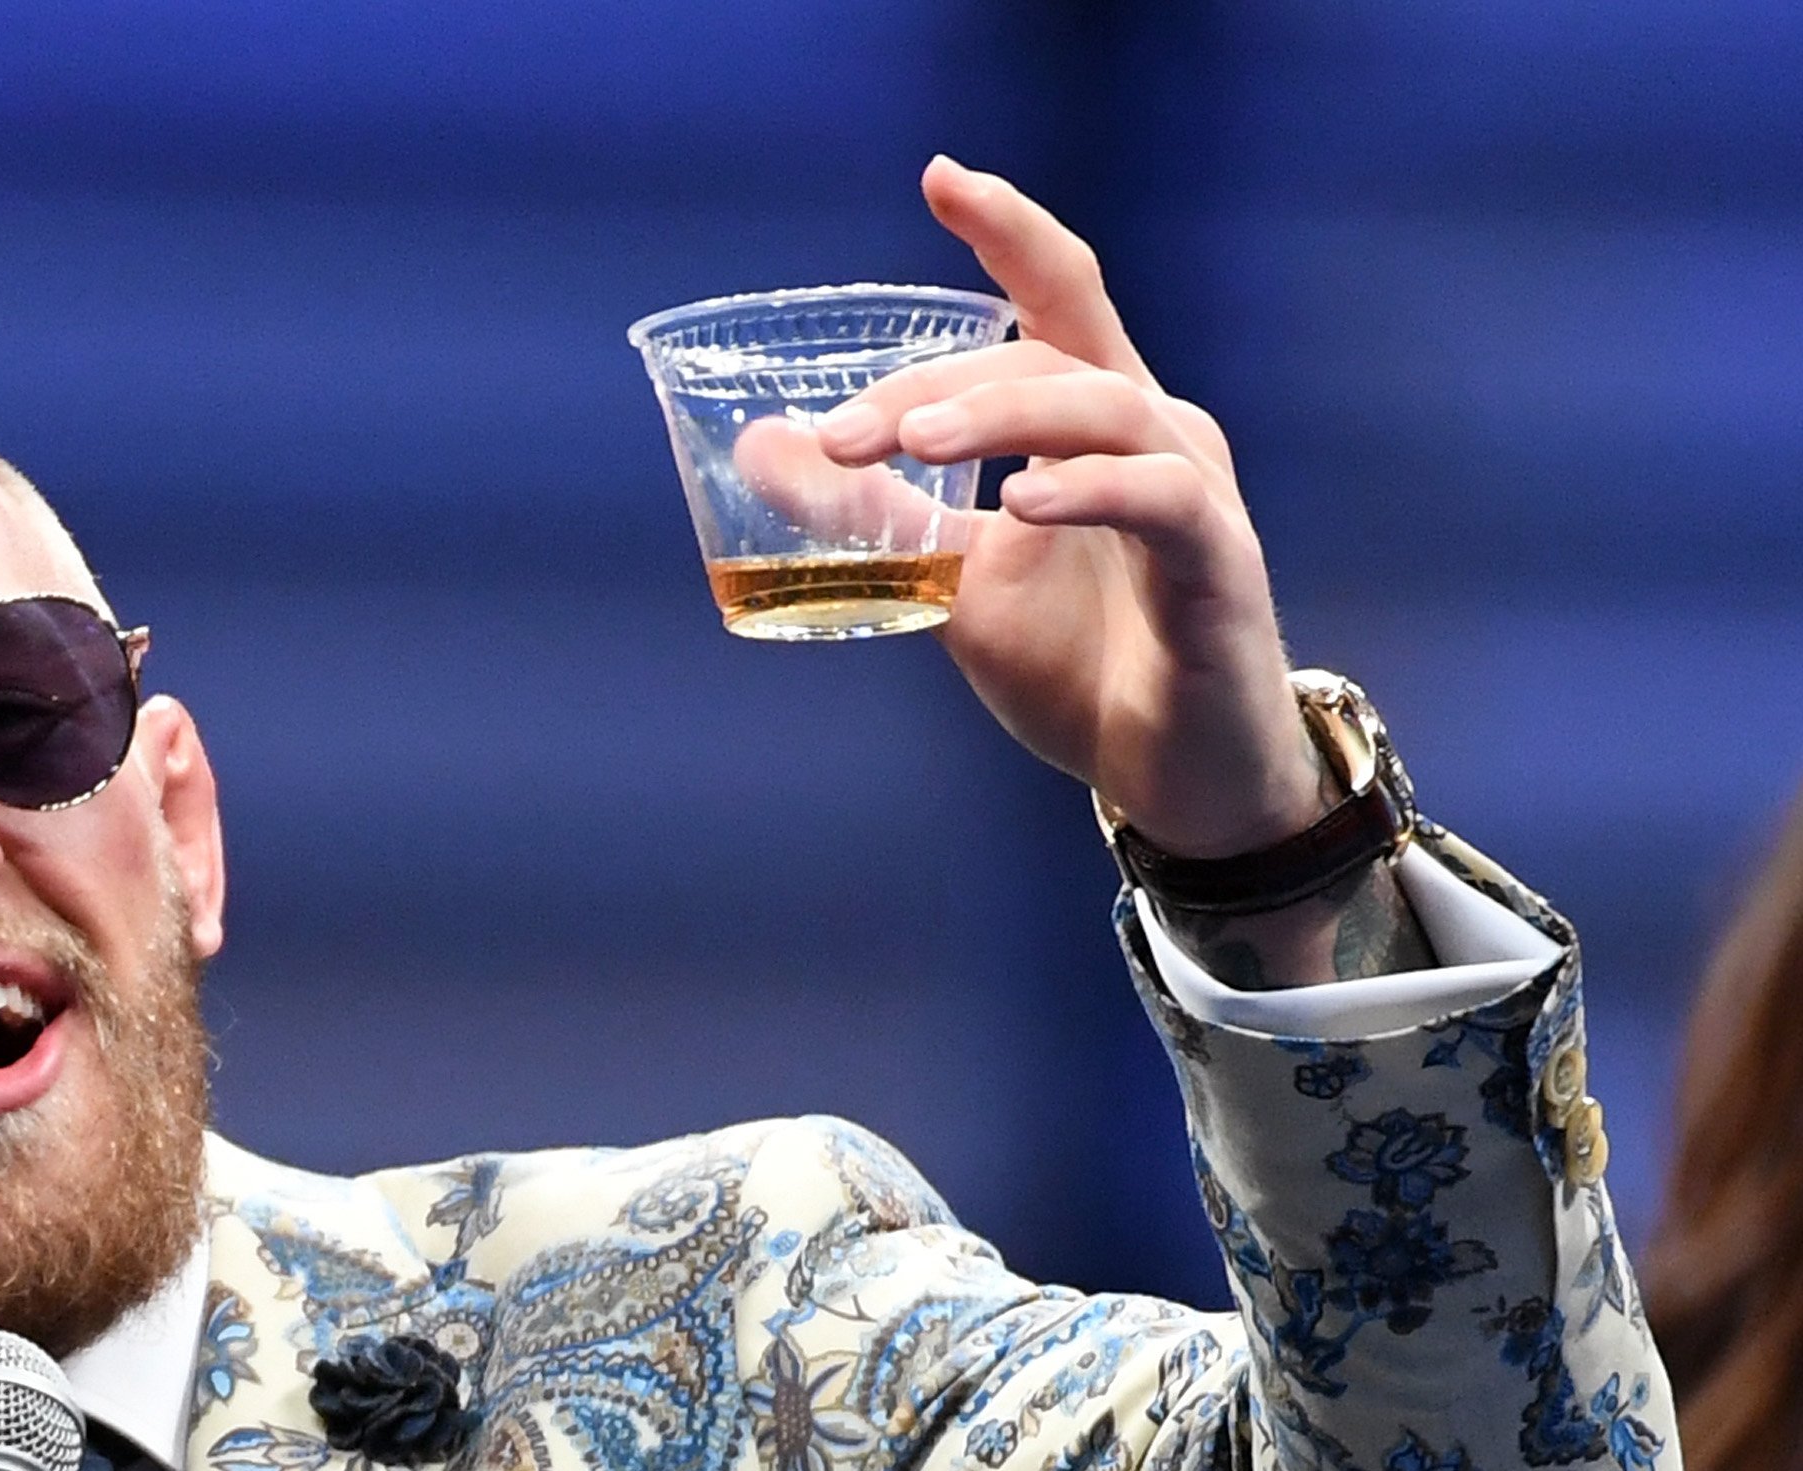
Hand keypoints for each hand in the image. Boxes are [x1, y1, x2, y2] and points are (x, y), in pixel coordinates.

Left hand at [794, 158, 1327, 859]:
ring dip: (1002, 416)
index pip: (1059, 295)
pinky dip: (1090, 490)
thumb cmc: (1080, 666)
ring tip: (916, 445)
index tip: (937, 180)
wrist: (1171, 777)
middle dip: (937, 384)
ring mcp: (1196, 491)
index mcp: (1097, 419)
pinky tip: (1023, 503)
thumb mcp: (950, 585)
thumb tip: (764, 448)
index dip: (1007, 230)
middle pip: (1052, 354)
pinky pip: (1162, 499)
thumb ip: (871, 517)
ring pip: (1105, 407)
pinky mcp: (1220, 563)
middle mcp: (1156, 431)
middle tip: (839, 434)